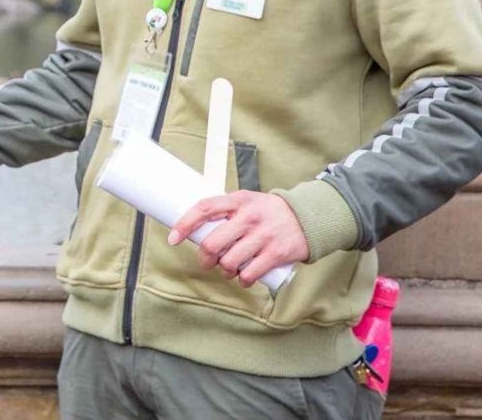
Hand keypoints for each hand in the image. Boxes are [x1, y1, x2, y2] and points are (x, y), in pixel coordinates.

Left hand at [166, 191, 309, 287]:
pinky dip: (243, 280)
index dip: (185, 224)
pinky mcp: (276, 253)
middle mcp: (249, 217)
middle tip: (208, 261)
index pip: (205, 209)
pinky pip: (249, 274)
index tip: (173, 238)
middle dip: (205, 258)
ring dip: (225, 271)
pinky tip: (244, 277)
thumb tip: (197, 229)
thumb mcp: (248, 201)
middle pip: (213, 243)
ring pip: (229, 262)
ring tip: (230, 268)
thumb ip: (227, 211)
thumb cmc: (270, 212)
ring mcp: (263, 235)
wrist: (309, 217)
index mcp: (239, 200)